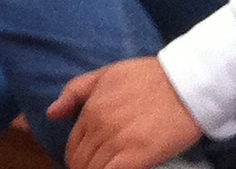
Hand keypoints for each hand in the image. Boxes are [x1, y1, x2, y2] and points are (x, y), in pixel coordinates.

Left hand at [51, 57, 202, 168]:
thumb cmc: (148, 78)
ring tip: (109, 166)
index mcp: (91, 109)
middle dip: (87, 168)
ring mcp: (117, 143)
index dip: (78, 158)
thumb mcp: (107, 75)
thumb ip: (75, 92)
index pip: (73, 146)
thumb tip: (51, 114)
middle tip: (100, 165)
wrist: (185, 84)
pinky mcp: (136, 158)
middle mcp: (100, 127)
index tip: (88, 161)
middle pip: (81, 162)